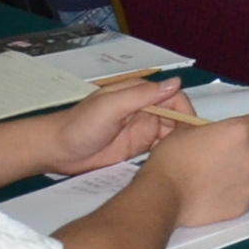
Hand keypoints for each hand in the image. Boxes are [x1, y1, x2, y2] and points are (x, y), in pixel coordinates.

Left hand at [44, 77, 191, 174]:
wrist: (56, 151)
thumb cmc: (80, 125)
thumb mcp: (111, 107)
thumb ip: (142, 95)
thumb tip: (177, 83)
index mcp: (139, 94)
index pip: (174, 98)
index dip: (186, 112)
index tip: (192, 132)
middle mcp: (144, 110)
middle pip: (176, 117)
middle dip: (186, 131)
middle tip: (192, 152)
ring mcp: (141, 130)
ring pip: (170, 134)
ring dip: (178, 144)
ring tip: (186, 161)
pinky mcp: (136, 148)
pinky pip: (159, 149)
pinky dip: (168, 154)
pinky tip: (172, 165)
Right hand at [147, 110, 248, 226]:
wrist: (164, 194)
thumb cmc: (172, 158)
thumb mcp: (187, 130)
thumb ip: (211, 130)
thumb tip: (214, 134)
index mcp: (239, 131)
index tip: (240, 134)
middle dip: (246, 151)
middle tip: (223, 158)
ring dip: (246, 173)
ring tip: (221, 178)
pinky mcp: (246, 204)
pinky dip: (239, 193)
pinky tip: (219, 194)